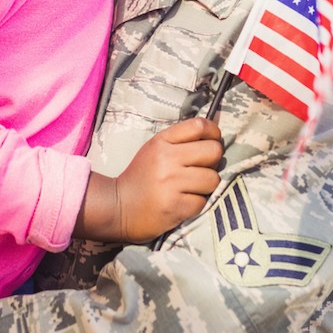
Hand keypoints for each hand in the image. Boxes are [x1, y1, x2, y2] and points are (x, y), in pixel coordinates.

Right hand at [114, 117, 221, 242]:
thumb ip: (180, 140)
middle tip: (201, 168)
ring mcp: (171, 183)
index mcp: (162, 141)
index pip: (199, 126)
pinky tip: (183, 201)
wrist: (118, 206)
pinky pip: (203, 201)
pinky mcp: (176, 206)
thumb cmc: (141, 176)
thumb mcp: (154, 149)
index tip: (212, 140)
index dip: (213, 132)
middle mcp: (167, 159)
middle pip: (213, 151)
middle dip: (213, 161)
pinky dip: (196, 203)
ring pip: (213, 179)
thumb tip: (213, 135)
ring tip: (191, 187)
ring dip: (206, 185)